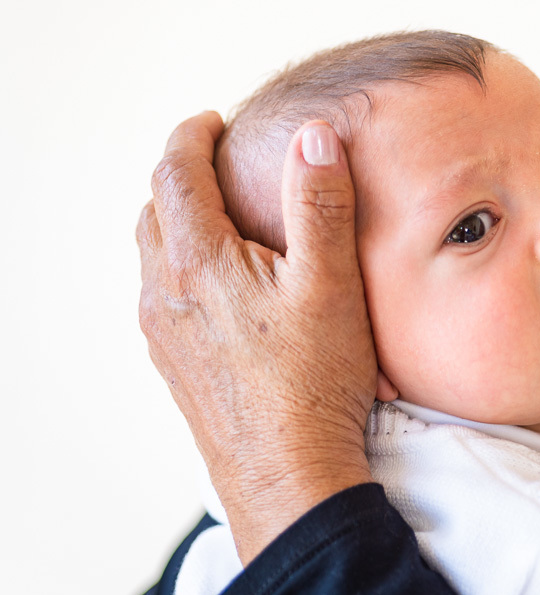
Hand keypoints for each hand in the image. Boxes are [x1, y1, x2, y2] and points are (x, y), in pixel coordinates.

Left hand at [136, 112, 384, 563]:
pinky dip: (180, 265)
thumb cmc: (315, 381)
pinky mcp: (174, 364)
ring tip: (222, 216)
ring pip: (153, 254)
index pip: (175, 174)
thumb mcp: (331, 282)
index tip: (211, 122)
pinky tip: (222, 284)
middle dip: (180, 176)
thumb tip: (314, 137)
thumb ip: (320, 203)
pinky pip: (162, 294)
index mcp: (198, 262)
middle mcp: (166, 293)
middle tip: (218, 162)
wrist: (289, 472)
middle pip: (154, 210)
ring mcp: (164, 333)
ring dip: (177, 222)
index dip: (191, 137)